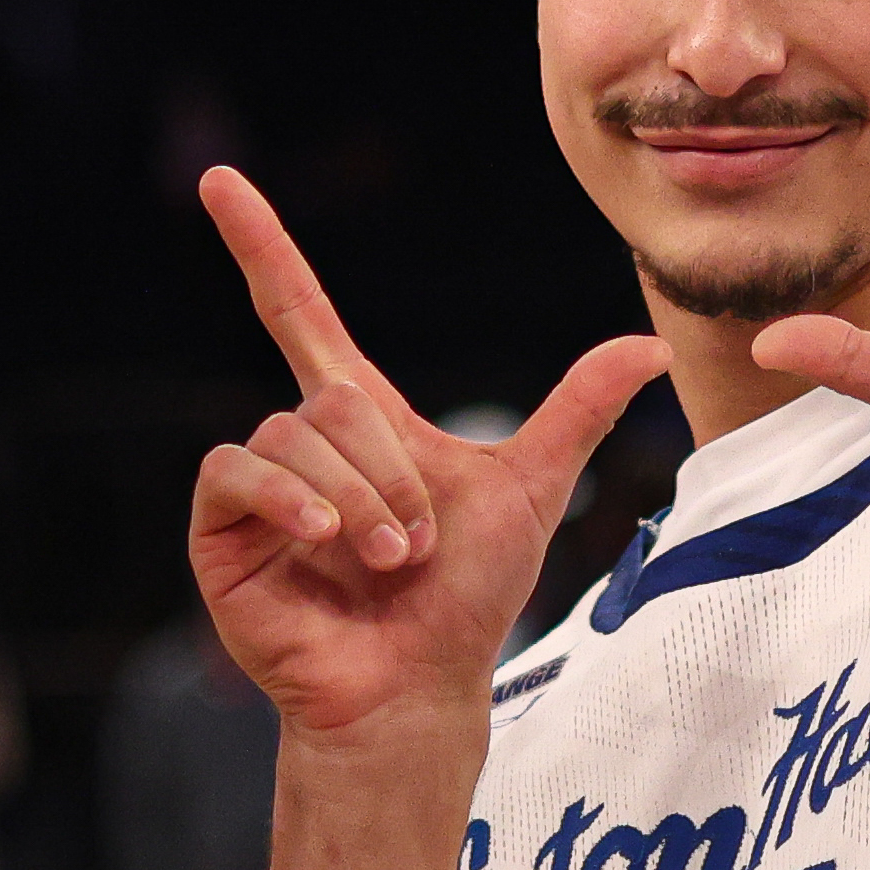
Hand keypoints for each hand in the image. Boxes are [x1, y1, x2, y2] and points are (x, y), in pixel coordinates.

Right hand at [189, 168, 664, 746]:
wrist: (419, 686)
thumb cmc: (465, 598)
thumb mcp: (530, 490)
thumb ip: (576, 412)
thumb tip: (649, 347)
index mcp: (360, 420)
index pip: (299, 311)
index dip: (261, 246)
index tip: (219, 182)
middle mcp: (301, 443)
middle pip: (335, 397)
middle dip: (392, 472)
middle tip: (414, 543)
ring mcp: (257, 487)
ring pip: (297, 436)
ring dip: (356, 500)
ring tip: (386, 560)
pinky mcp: (220, 531)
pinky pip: (238, 473)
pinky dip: (289, 498)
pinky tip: (322, 539)